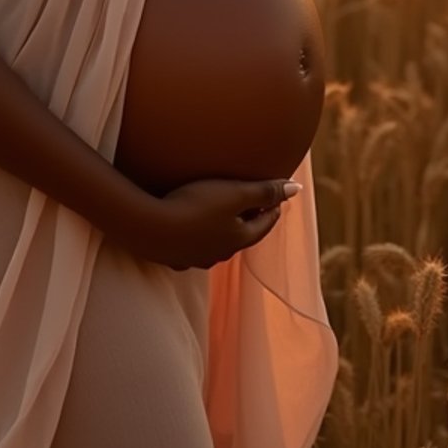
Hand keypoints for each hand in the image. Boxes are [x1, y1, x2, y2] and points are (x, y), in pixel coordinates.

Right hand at [132, 176, 301, 270]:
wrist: (150, 228)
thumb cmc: (195, 206)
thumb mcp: (234, 193)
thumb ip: (265, 191)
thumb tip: (297, 189)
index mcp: (238, 239)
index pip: (264, 224)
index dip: (272, 208)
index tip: (276, 196)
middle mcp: (220, 254)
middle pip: (241, 235)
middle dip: (248, 220)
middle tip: (252, 204)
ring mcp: (195, 258)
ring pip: (216, 243)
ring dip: (222, 229)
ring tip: (219, 213)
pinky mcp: (173, 257)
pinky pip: (192, 245)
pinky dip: (196, 234)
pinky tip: (188, 225)